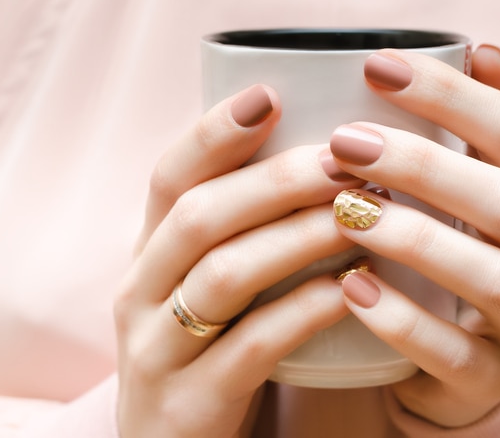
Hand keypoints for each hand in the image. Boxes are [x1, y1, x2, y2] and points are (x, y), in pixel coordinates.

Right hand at [114, 85, 362, 436]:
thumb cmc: (217, 347)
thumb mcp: (218, 284)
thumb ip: (249, 232)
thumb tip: (325, 159)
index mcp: (150, 253)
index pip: (170, 176)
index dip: (215, 132)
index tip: (271, 94)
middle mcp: (141, 292)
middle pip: (199, 216)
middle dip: (274, 180)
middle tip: (344, 158)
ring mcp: (157, 351)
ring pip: (224, 275)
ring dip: (298, 237)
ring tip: (359, 213)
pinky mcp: (189, 405)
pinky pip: (251, 347)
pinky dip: (304, 310)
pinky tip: (351, 288)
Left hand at [330, 46, 499, 426]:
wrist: (465, 361)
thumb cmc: (462, 255)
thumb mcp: (479, 189)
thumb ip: (484, 128)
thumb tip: (484, 49)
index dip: (450, 94)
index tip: (376, 67)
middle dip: (425, 165)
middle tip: (345, 141)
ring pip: (491, 278)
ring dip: (414, 238)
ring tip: (343, 210)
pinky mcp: (492, 379)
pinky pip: (453, 352)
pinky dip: (401, 319)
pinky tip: (349, 287)